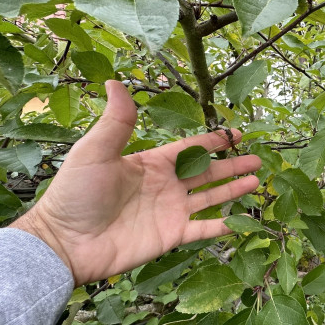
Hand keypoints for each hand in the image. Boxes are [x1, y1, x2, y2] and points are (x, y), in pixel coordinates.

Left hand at [12, 80, 260, 286]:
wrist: (66, 242)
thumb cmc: (77, 194)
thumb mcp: (95, 152)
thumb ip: (116, 121)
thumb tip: (116, 82)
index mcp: (152, 163)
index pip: (191, 149)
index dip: (214, 141)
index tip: (237, 134)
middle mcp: (165, 186)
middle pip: (207, 172)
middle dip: (232, 165)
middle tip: (258, 159)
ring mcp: (170, 212)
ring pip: (210, 198)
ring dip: (233, 189)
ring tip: (257, 180)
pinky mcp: (171, 236)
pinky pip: (203, 229)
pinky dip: (223, 225)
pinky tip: (242, 219)